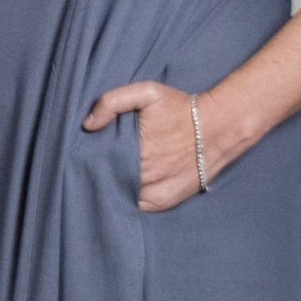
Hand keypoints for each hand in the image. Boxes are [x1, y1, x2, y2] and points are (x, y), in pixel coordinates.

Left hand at [83, 80, 229, 210]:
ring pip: (118, 196)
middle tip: (87, 170)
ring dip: (108, 190)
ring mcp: (153, 191)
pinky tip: (122, 191)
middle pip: (104, 181)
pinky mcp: (163, 202)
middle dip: (94, 176)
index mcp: (130, 148)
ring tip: (102, 182)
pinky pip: (136, 207)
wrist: (220, 127)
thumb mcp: (147, 93)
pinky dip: (126, 201)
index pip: (93, 162)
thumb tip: (88, 125)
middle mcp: (141, 173)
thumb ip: (112, 102)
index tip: (80, 156)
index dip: (84, 160)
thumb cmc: (181, 108)